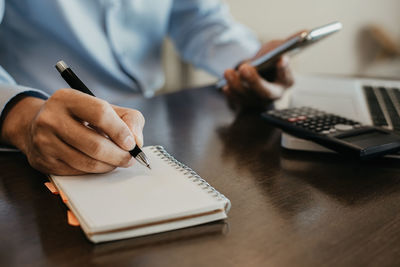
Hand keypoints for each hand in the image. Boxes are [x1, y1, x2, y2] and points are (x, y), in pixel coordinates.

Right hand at [0, 89, 144, 174]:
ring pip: (87, 162)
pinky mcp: (44, 161)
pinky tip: (100, 163)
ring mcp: (44, 141)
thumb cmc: (81, 117)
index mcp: (68, 98)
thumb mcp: (105, 108)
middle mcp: (51, 118)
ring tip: (117, 161)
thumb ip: (128, 119)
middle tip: (130, 158)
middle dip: (119, 155)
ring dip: (109, 165)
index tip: (131, 143)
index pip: (100, 114)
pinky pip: (78, 172)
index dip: (120, 131)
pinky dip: (95, 170)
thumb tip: (136, 141)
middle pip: (94, 144)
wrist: (41, 125)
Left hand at [222, 40, 293, 111]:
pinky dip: (231, 93)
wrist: (256, 73)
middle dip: (254, 81)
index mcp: (286, 80)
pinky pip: (237, 101)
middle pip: (265, 92)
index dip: (284, 69)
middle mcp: (274, 94)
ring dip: (237, 85)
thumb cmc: (269, 60)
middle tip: (245, 68)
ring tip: (228, 72)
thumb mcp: (277, 49)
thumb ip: (286, 44)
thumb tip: (304, 33)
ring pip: (248, 97)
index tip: (281, 59)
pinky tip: (225, 86)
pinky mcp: (245, 104)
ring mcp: (259, 101)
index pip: (286, 76)